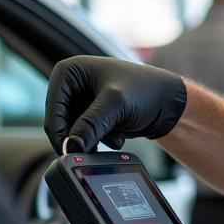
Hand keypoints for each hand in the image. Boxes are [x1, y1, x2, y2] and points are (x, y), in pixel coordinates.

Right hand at [45, 56, 187, 152]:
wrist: (170, 103)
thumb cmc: (147, 91)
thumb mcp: (116, 106)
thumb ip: (90, 125)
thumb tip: (70, 147)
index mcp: (70, 71)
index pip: (53, 109)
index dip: (60, 133)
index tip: (70, 153)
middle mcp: (73, 83)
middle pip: (61, 123)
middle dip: (80, 136)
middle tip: (94, 148)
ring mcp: (83, 99)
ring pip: (74, 132)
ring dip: (93, 138)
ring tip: (115, 134)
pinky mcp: (93, 114)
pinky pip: (86, 135)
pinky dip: (100, 139)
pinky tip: (118, 133)